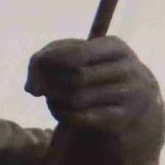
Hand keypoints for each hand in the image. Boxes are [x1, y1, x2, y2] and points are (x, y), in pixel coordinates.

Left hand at [25, 36, 163, 138]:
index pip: (78, 54)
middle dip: (50, 82)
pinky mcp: (122, 118)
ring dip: (54, 98)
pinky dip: (60, 113)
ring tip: (50, 94)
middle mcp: (128, 70)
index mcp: (115, 47)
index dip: (52, 61)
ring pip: (77, 99)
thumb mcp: (75, 52)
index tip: (40, 65)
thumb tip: (31, 88)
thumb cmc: (94, 67)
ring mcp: (129, 96)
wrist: (134, 95)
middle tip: (41, 85)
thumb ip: (46, 58)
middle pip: (76, 78)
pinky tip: (57, 107)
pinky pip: (81, 118)